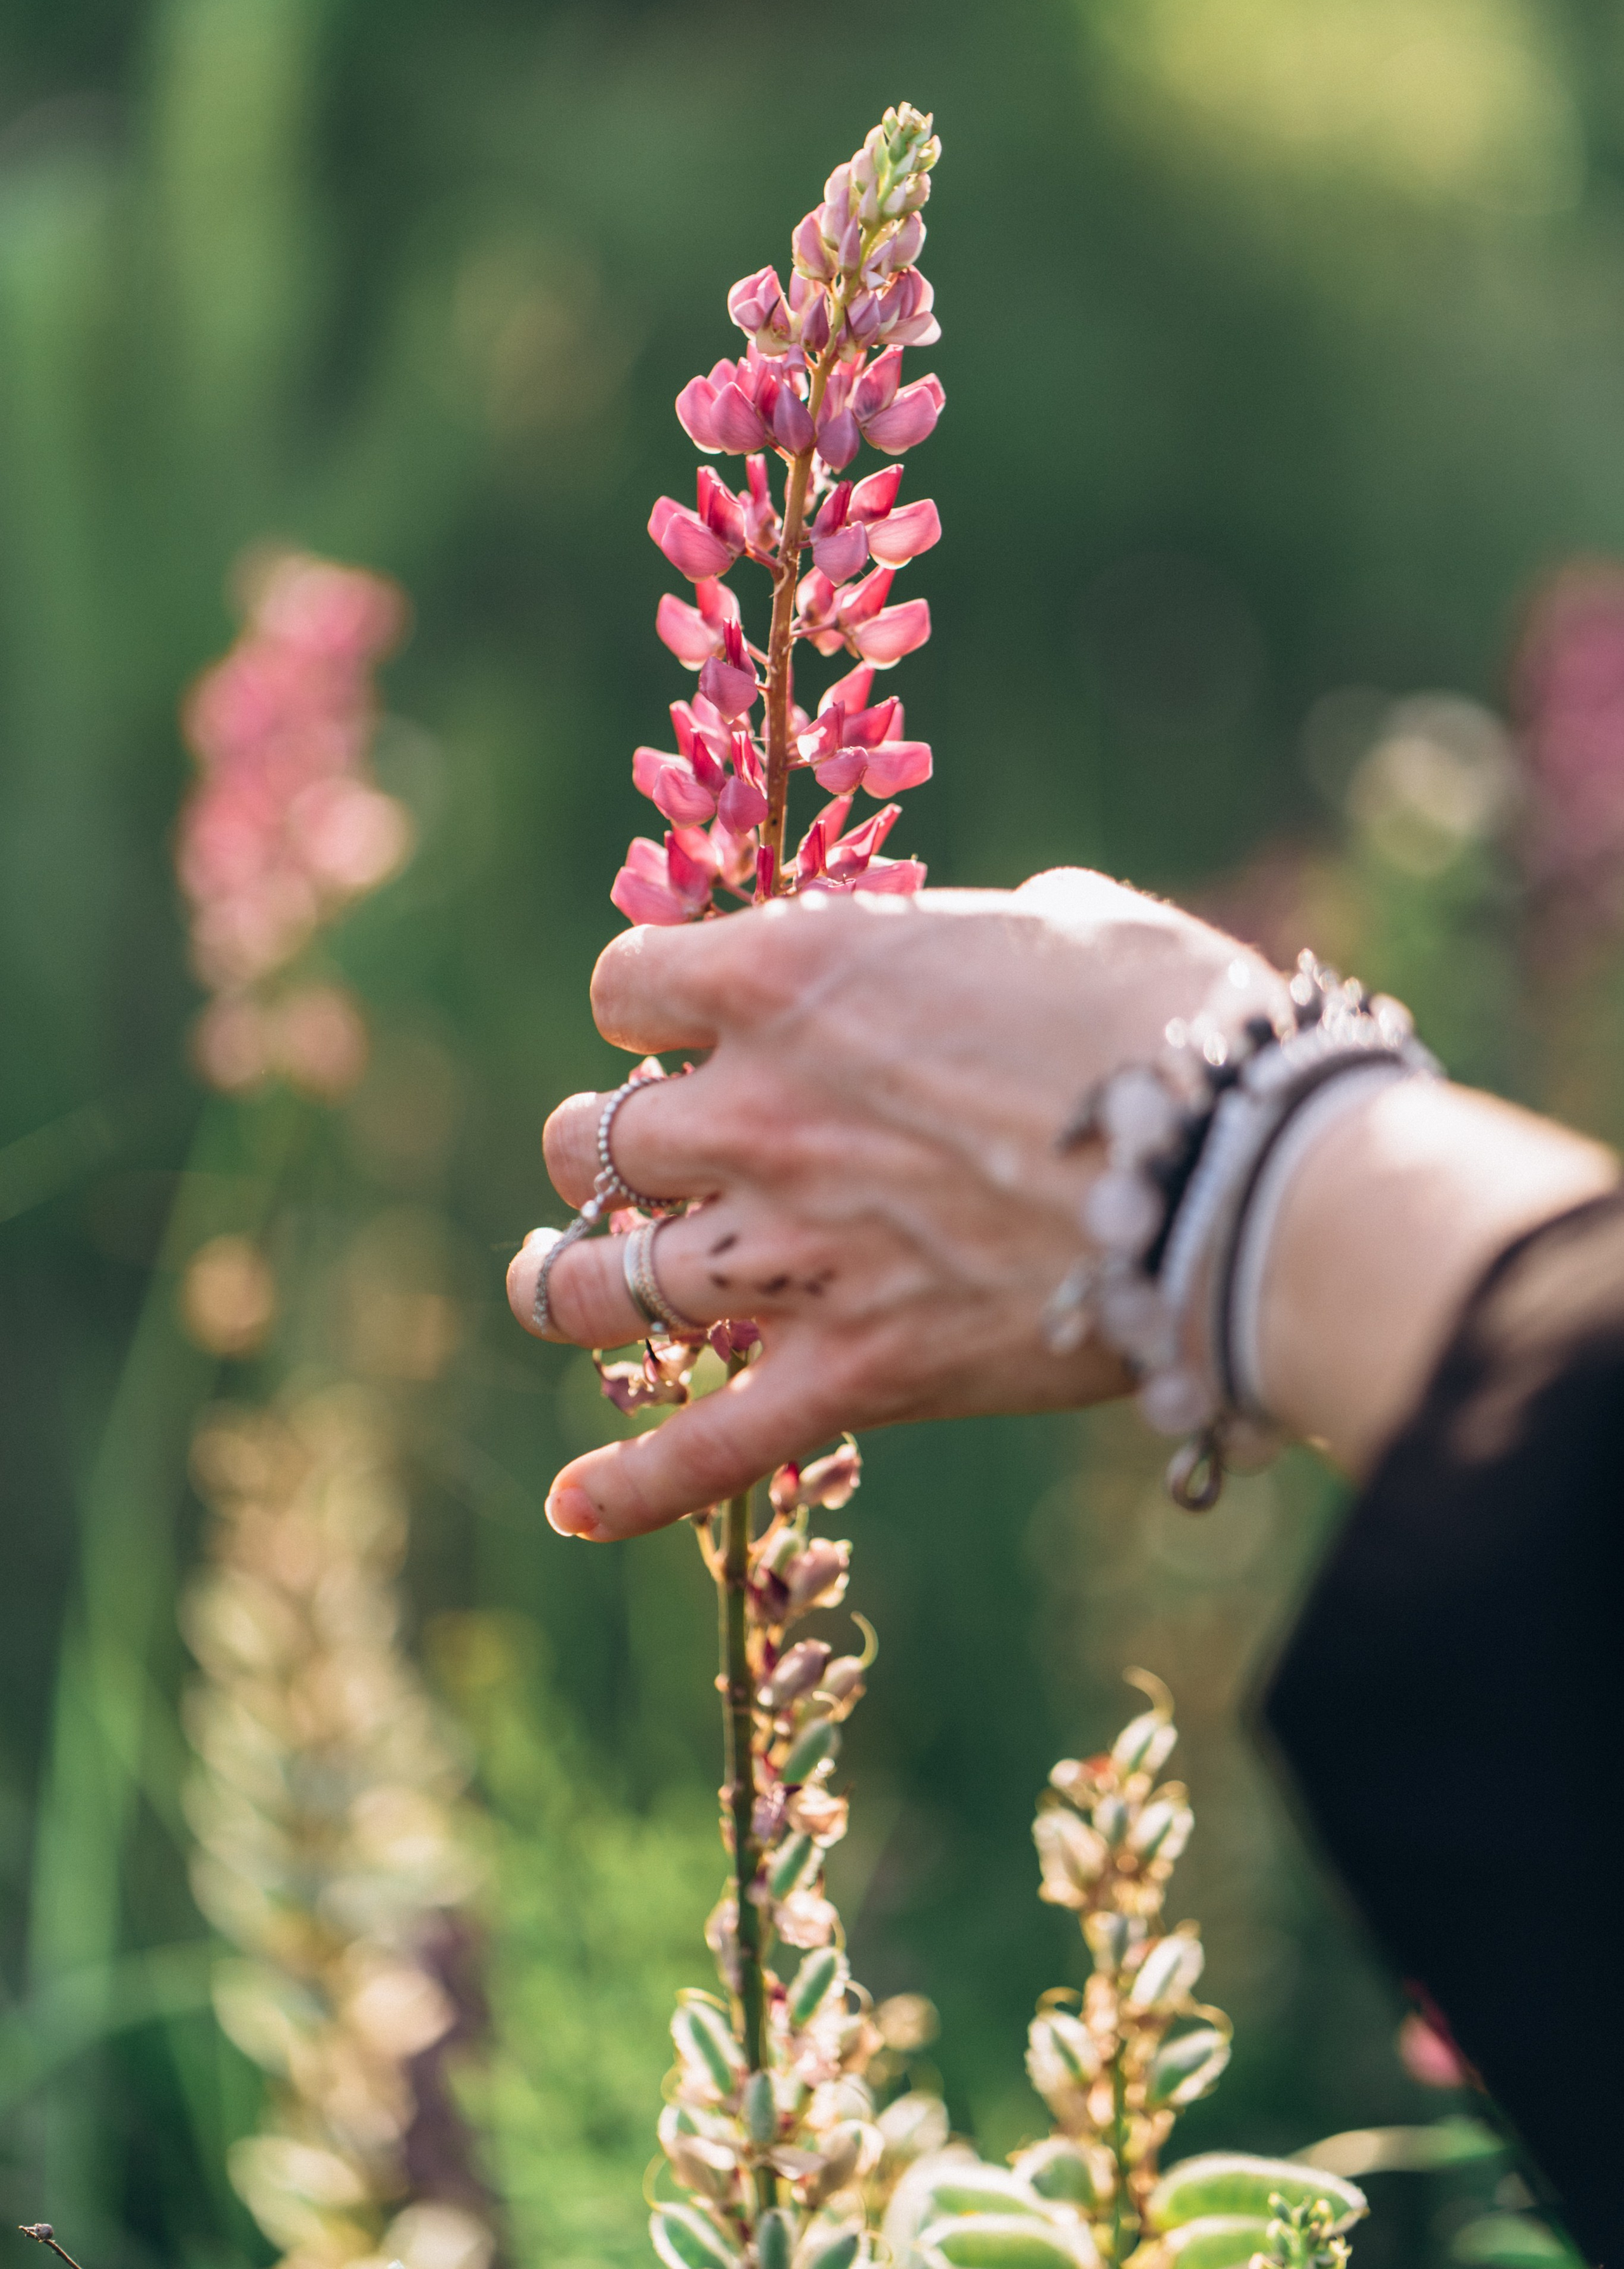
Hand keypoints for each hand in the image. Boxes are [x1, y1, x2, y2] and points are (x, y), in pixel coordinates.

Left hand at [508, 871, 1274, 1539]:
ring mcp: (793, 1254)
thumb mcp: (1067, 921)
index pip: (622, 988)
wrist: (1250, 1176)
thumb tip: (978, 946)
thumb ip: (972, 934)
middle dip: (608, 1147)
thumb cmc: (1172, 1024)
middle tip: (658, 1159)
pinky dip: (629, 1487)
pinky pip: (706, 1450)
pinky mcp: (856, 1374)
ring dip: (568, 1284)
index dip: (644, 1007)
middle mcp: (758, 1114)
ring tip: (562, 1282)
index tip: (682, 1027)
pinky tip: (569, 1508)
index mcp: (792, 977)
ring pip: (598, 1287)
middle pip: (585, 1139)